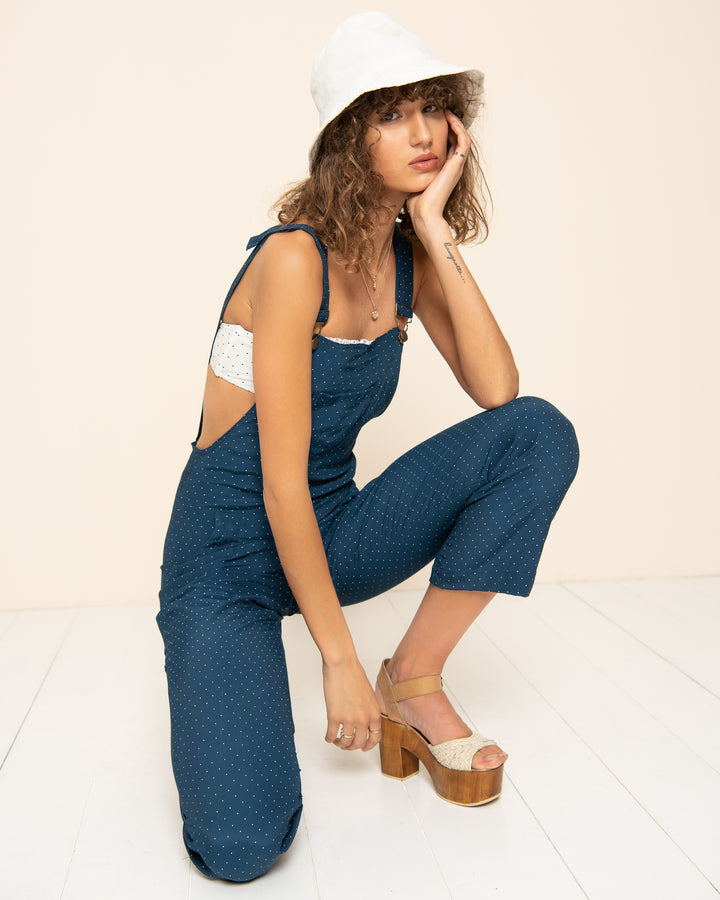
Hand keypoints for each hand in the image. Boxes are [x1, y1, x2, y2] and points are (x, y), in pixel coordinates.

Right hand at [323, 656, 382, 751]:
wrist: (342, 664)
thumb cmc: (354, 673)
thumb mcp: (369, 694)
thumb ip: (368, 709)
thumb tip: (364, 720)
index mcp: (374, 712)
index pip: (375, 737)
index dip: (369, 745)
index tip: (364, 747)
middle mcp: (364, 718)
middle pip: (359, 743)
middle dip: (352, 747)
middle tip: (347, 745)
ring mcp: (349, 719)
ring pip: (345, 742)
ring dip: (340, 744)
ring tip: (337, 740)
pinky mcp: (334, 716)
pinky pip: (331, 735)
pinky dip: (329, 738)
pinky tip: (328, 736)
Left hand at [406, 109, 469, 234]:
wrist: (423, 213)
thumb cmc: (415, 202)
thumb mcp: (413, 179)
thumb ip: (412, 168)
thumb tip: (398, 159)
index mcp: (444, 170)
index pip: (448, 145)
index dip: (443, 131)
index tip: (434, 119)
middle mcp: (453, 167)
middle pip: (456, 139)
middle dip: (450, 124)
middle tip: (441, 110)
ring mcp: (456, 166)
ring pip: (463, 137)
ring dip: (456, 122)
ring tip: (447, 110)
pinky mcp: (457, 165)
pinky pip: (464, 141)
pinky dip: (459, 128)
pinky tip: (449, 117)